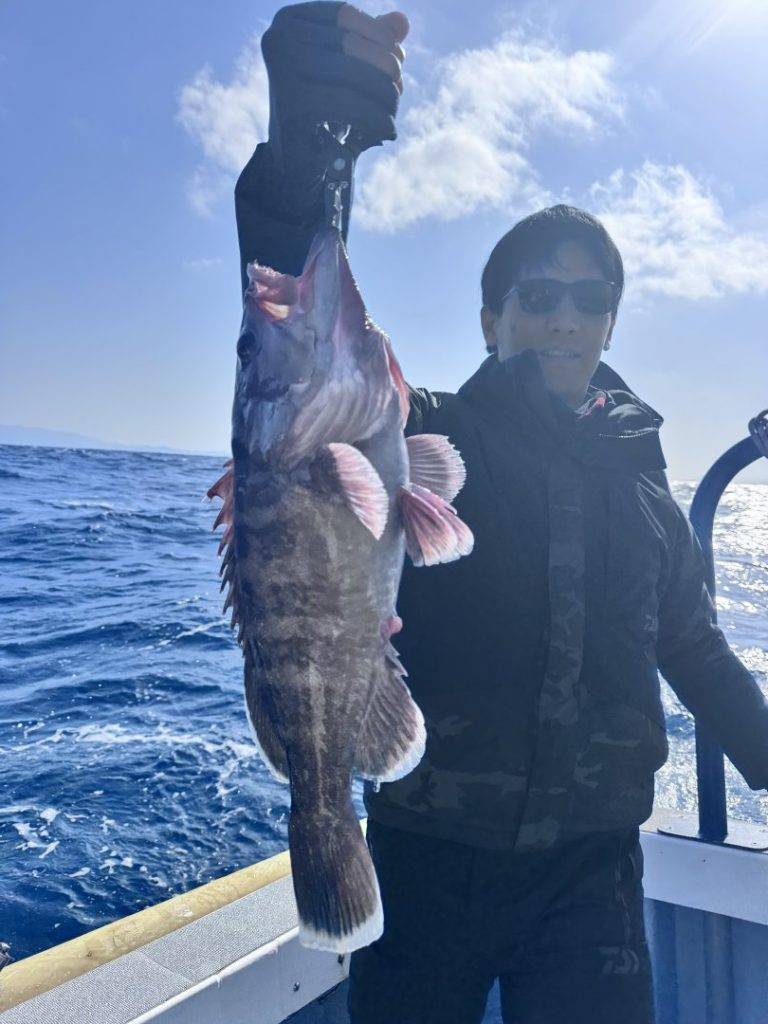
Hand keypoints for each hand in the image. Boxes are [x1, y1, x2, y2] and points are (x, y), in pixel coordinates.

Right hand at [262, 2, 408, 159]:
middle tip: (398, 91)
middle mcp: (278, 39)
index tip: (400, 61)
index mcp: (288, 21)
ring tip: (393, 112)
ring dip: (385, 94)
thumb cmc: (324, 108)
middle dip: (385, 67)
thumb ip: (372, 41)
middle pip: (351, 44)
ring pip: (354, 74)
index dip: (380, 36)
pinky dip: (376, 119)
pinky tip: (389, 130)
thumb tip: (403, 20)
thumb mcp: (348, 70)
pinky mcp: (292, 106)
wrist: (295, 160)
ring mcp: (281, 71)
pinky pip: (350, 105)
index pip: (345, 15)